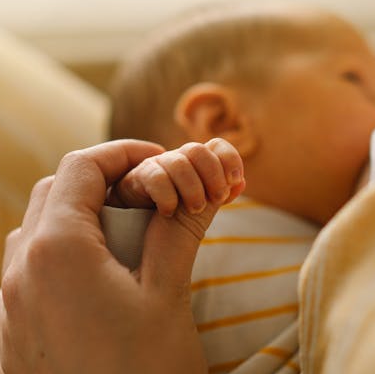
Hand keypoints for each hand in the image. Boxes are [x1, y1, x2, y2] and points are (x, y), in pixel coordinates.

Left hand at [0, 140, 233, 373]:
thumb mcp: (169, 292)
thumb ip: (176, 228)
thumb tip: (198, 183)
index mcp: (56, 250)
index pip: (81, 167)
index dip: (124, 153)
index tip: (160, 161)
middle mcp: (18, 275)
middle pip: (50, 196)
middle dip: (97, 185)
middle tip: (144, 198)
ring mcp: (7, 313)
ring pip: (30, 239)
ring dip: (70, 223)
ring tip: (116, 240)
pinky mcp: (9, 346)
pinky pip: (20, 284)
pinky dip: (52, 266)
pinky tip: (86, 289)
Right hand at [108, 138, 244, 215]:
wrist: (131, 227)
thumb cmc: (170, 216)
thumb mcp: (200, 207)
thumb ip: (219, 195)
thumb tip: (242, 183)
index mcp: (195, 164)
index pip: (217, 146)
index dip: (230, 159)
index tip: (235, 181)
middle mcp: (176, 160)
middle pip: (198, 150)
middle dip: (212, 174)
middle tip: (216, 199)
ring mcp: (155, 167)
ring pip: (179, 162)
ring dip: (192, 188)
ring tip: (194, 209)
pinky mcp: (135, 178)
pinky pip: (156, 178)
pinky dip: (167, 196)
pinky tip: (168, 212)